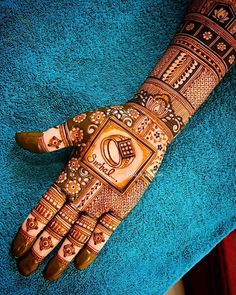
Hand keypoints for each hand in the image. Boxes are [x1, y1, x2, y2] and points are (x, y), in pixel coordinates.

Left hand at [11, 102, 168, 280]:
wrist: (146, 127)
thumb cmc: (110, 124)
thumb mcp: (77, 126)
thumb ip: (49, 139)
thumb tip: (19, 138)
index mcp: (71, 176)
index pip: (43, 209)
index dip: (29, 230)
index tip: (17, 249)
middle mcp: (85, 194)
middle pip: (57, 228)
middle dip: (40, 250)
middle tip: (25, 269)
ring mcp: (105, 203)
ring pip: (79, 235)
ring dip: (62, 255)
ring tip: (50, 276)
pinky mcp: (123, 206)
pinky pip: (106, 232)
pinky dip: (93, 248)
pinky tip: (81, 263)